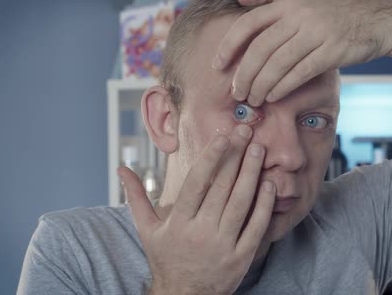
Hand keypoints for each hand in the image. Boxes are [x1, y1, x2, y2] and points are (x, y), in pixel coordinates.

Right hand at [118, 125, 275, 294]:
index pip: (196, 183)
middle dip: (235, 157)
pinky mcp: (241, 257)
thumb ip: (136, 197)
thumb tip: (121, 169)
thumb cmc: (166, 258)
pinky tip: (269, 184)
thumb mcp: (147, 230)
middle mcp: (200, 232)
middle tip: (246, 132)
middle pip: (221, 188)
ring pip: (240, 203)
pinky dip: (264, 205)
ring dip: (251, 174)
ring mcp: (223, 245)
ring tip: (259, 150)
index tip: (222, 136)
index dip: (211, 158)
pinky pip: (256, 227)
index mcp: (178, 222)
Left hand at [212, 0, 391, 106]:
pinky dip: (283, 87)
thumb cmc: (330, 15)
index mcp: (287, 4)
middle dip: (244, 74)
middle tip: (236, 92)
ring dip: (261, 85)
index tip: (217, 65)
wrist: (373, 22)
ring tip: (252, 99)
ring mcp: (317, 33)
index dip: (229, 46)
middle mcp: (300, 16)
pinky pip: (300, 72)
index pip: (249, 24)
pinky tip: (272, 97)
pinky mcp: (332, 51)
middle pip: (261, 48)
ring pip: (279, 63)